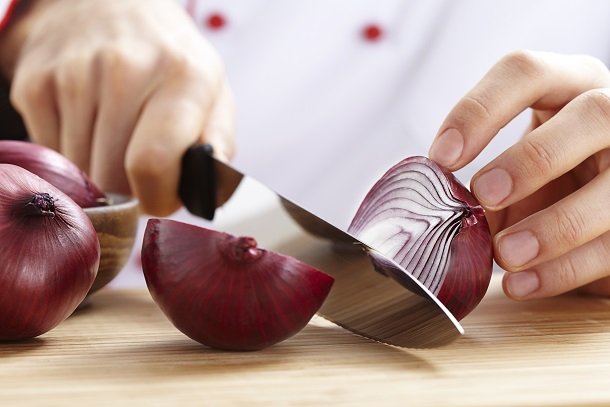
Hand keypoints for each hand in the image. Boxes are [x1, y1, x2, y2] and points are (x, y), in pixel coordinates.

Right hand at [0, 0, 233, 214]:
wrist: (112, 7)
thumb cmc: (171, 63)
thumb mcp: (214, 94)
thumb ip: (218, 145)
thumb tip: (208, 192)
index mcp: (183, 77)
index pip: (152, 164)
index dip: (156, 197)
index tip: (160, 196)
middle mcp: (125, 69)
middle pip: (112, 177)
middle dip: (129, 189)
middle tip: (139, 166)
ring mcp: (73, 74)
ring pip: (79, 172)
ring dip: (98, 172)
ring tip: (115, 139)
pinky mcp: (34, 83)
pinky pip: (50, 154)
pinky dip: (71, 153)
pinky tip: (88, 124)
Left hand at [429, 50, 609, 299]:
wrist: (598, 207)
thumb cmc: (548, 179)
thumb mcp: (516, 171)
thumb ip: (483, 187)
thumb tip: (438, 216)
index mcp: (568, 86)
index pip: (526, 73)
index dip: (479, 110)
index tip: (441, 158)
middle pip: (593, 114)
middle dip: (534, 158)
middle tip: (484, 195)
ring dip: (556, 225)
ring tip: (506, 255)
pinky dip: (565, 270)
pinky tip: (523, 285)